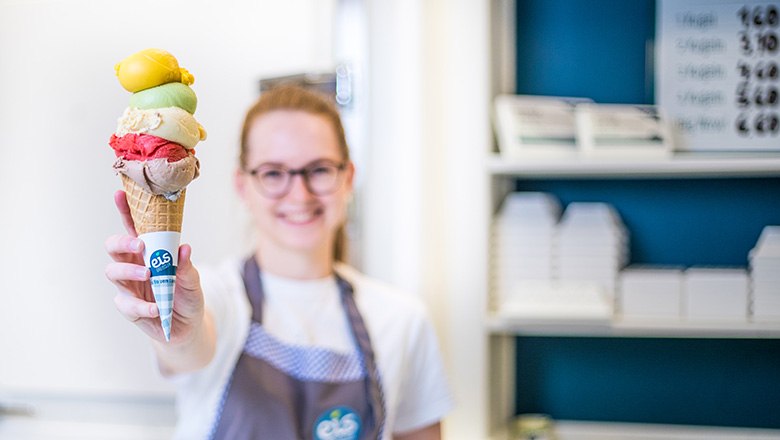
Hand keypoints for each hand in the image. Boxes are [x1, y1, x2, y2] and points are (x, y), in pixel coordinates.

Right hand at [104, 190, 204, 344]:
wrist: (188, 327)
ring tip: (148, 274)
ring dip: (130, 271)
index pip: (133, 228)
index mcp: (148, 252)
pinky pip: (126, 304)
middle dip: (122, 242)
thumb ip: (186, 266)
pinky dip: (141, 306)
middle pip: (113, 247)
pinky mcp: (129, 308)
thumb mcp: (192, 280)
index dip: (125, 210)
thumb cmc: (187, 296)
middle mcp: (134, 265)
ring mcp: (129, 286)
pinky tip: (156, 309)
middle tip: (139, 245)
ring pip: (113, 272)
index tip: (121, 194)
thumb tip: (184, 249)